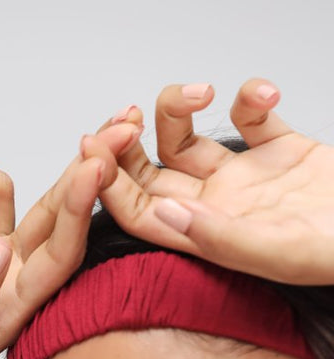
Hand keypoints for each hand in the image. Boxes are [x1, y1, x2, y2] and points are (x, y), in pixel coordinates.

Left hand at [83, 79, 333, 285]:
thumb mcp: (279, 251)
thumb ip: (219, 237)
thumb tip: (160, 212)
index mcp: (206, 238)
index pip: (138, 212)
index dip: (109, 182)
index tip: (93, 147)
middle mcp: (217, 208)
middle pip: (149, 172)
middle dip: (130, 141)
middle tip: (129, 114)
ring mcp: (246, 179)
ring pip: (186, 138)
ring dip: (179, 108)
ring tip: (202, 90)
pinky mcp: (282, 150)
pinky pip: (249, 115)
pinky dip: (251, 95)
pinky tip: (266, 94)